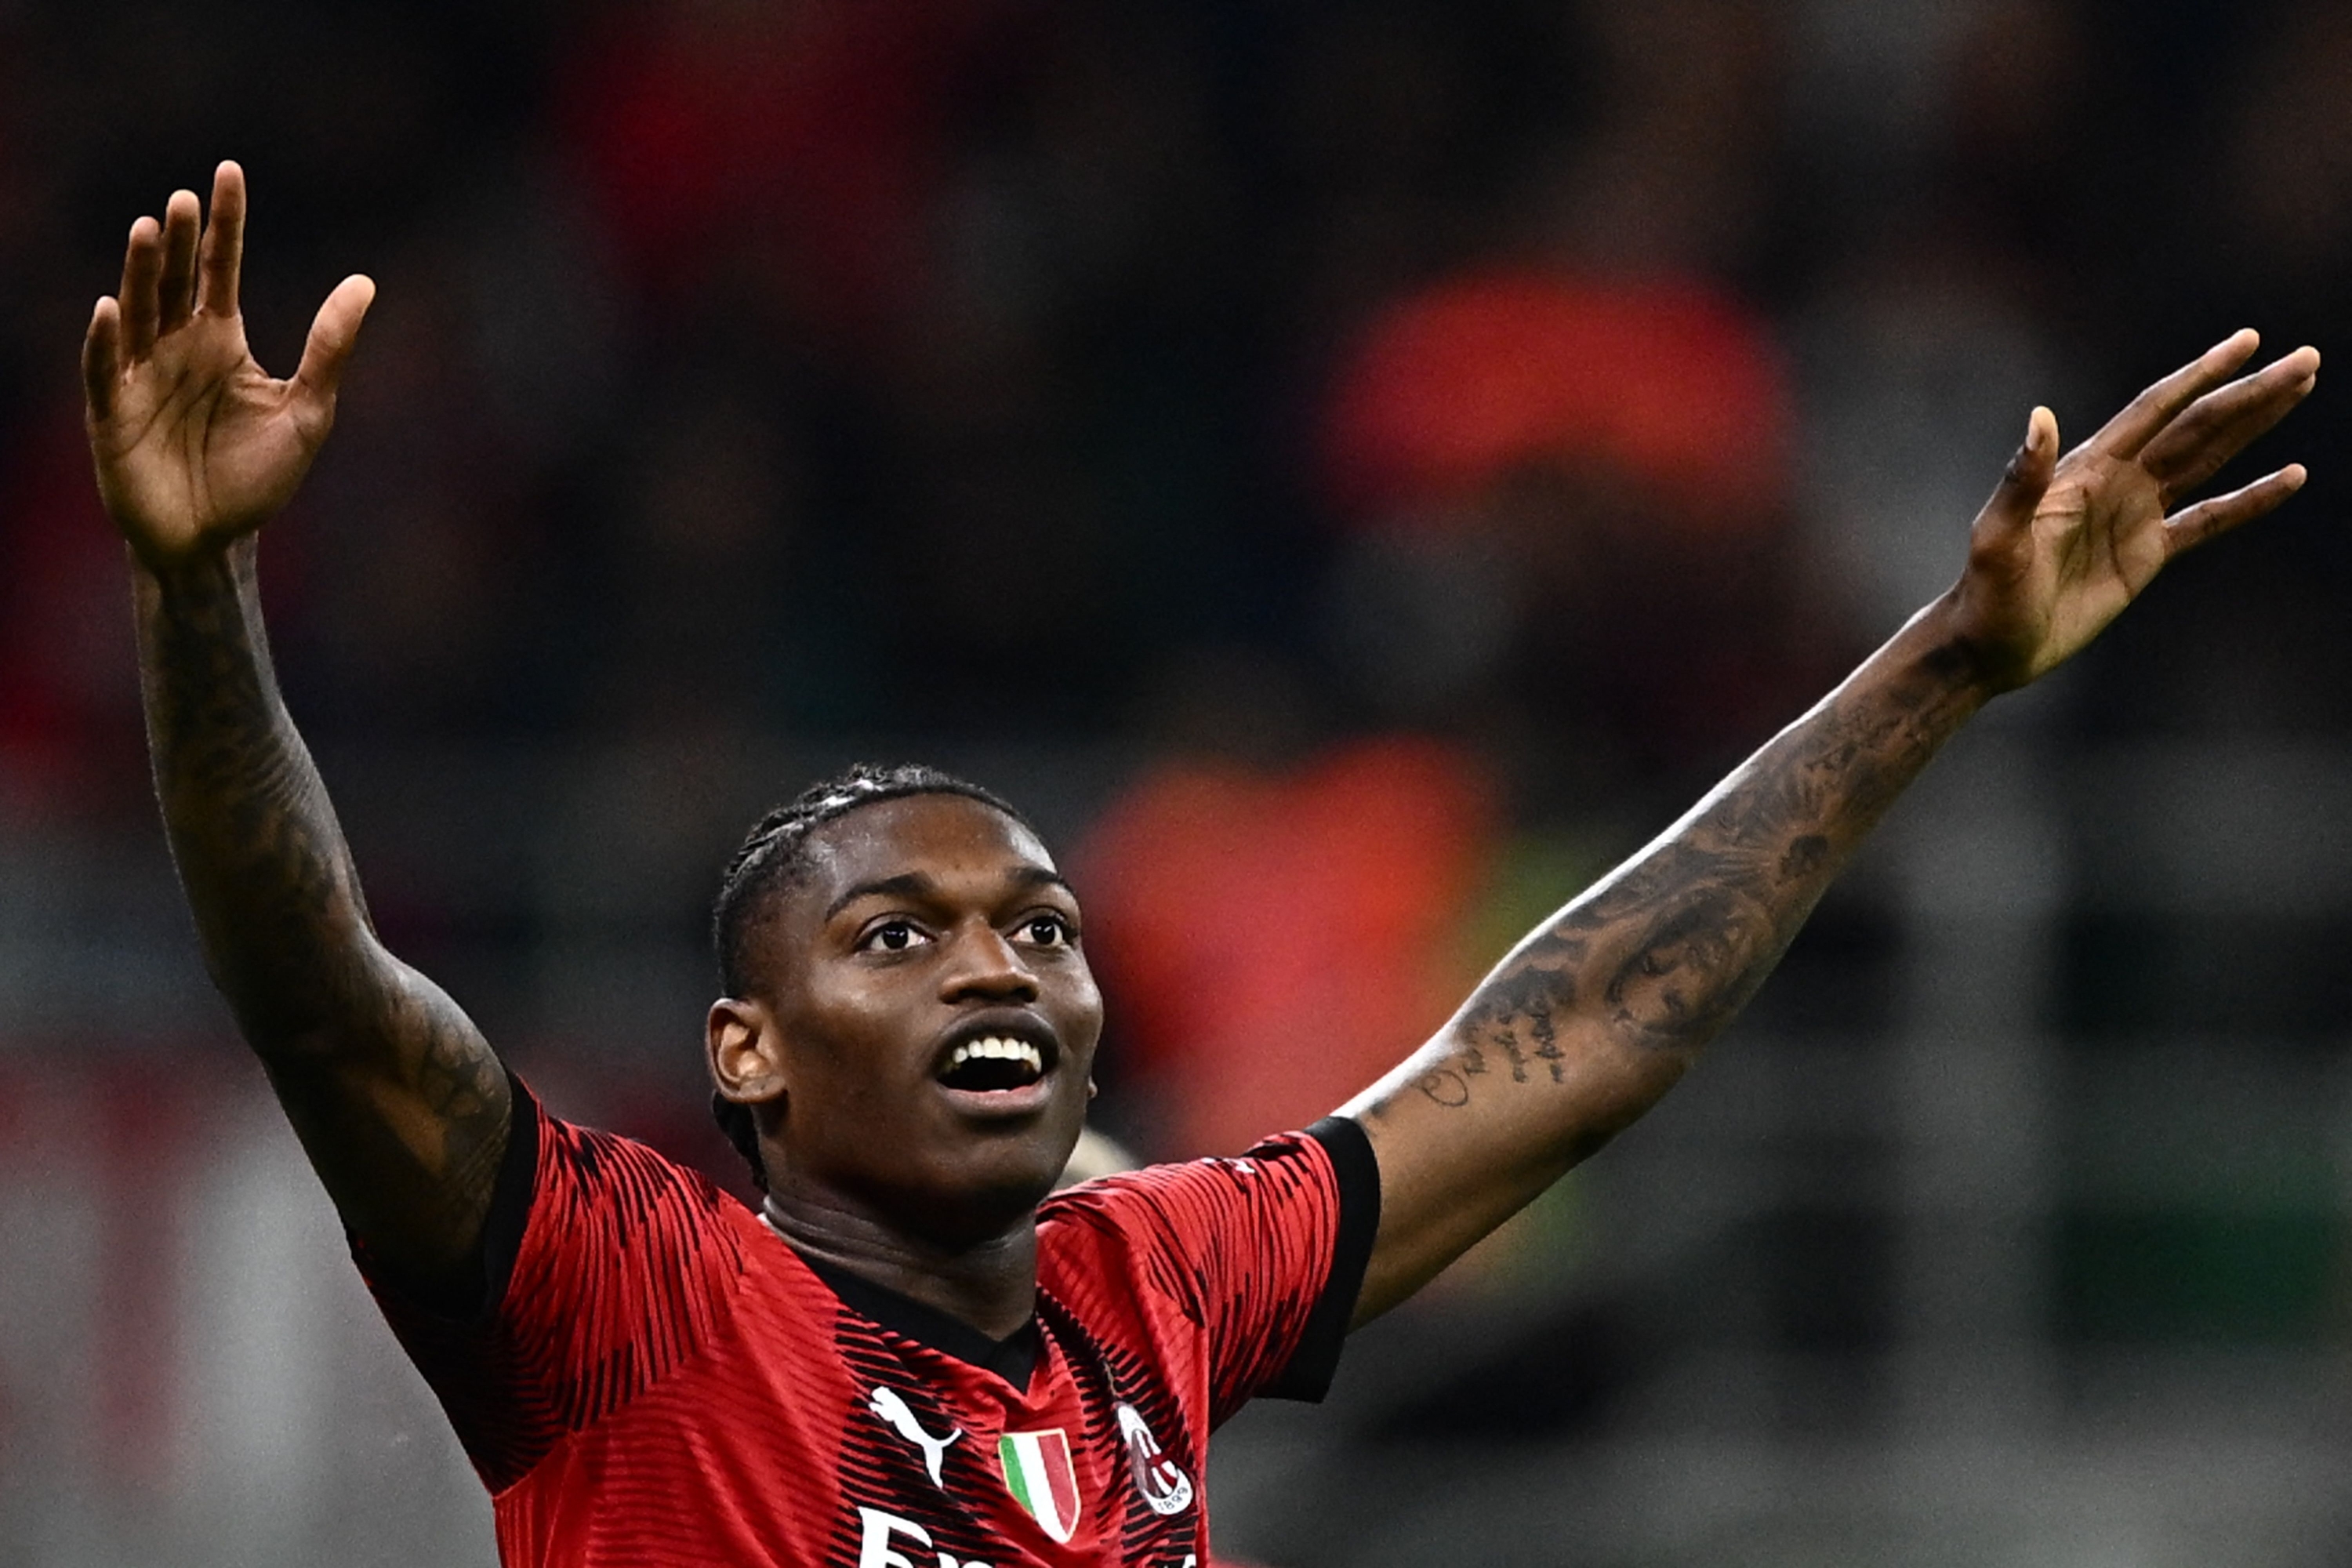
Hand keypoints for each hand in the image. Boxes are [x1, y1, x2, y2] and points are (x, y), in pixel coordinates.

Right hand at [83, 161, 374, 573]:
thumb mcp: (308, 411)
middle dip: (179, 242)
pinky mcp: (114, 415)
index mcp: (221, 339)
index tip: (229, 172)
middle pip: (175, 281)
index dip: (224, 224)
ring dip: (142, 272)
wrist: (215, 543)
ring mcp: (142, 377)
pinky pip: (108, 372)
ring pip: (139, 313)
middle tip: (184, 200)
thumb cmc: (257, 478)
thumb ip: (330, 348)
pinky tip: (112, 309)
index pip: (221, 268)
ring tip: (151, 229)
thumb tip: (365, 281)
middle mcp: (176, 347)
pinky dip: (108, 342)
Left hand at [1947, 329, 2318, 690]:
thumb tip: (2041, 417)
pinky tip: (2289, 478)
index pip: (2155, 410)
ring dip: (2254, 425)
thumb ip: (2021, 480)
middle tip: (2306, 359)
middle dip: (2249, 393)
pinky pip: (2209, 520)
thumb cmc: (1985, 595)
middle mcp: (2117, 481)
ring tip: (2299, 388)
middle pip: (2196, 426)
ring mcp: (2135, 515)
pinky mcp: (2147, 554)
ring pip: (2208, 459)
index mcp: (2085, 470)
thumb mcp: (1998, 537)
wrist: (1989, 647)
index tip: (2246, 343)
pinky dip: (2250, 500)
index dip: (2201, 375)